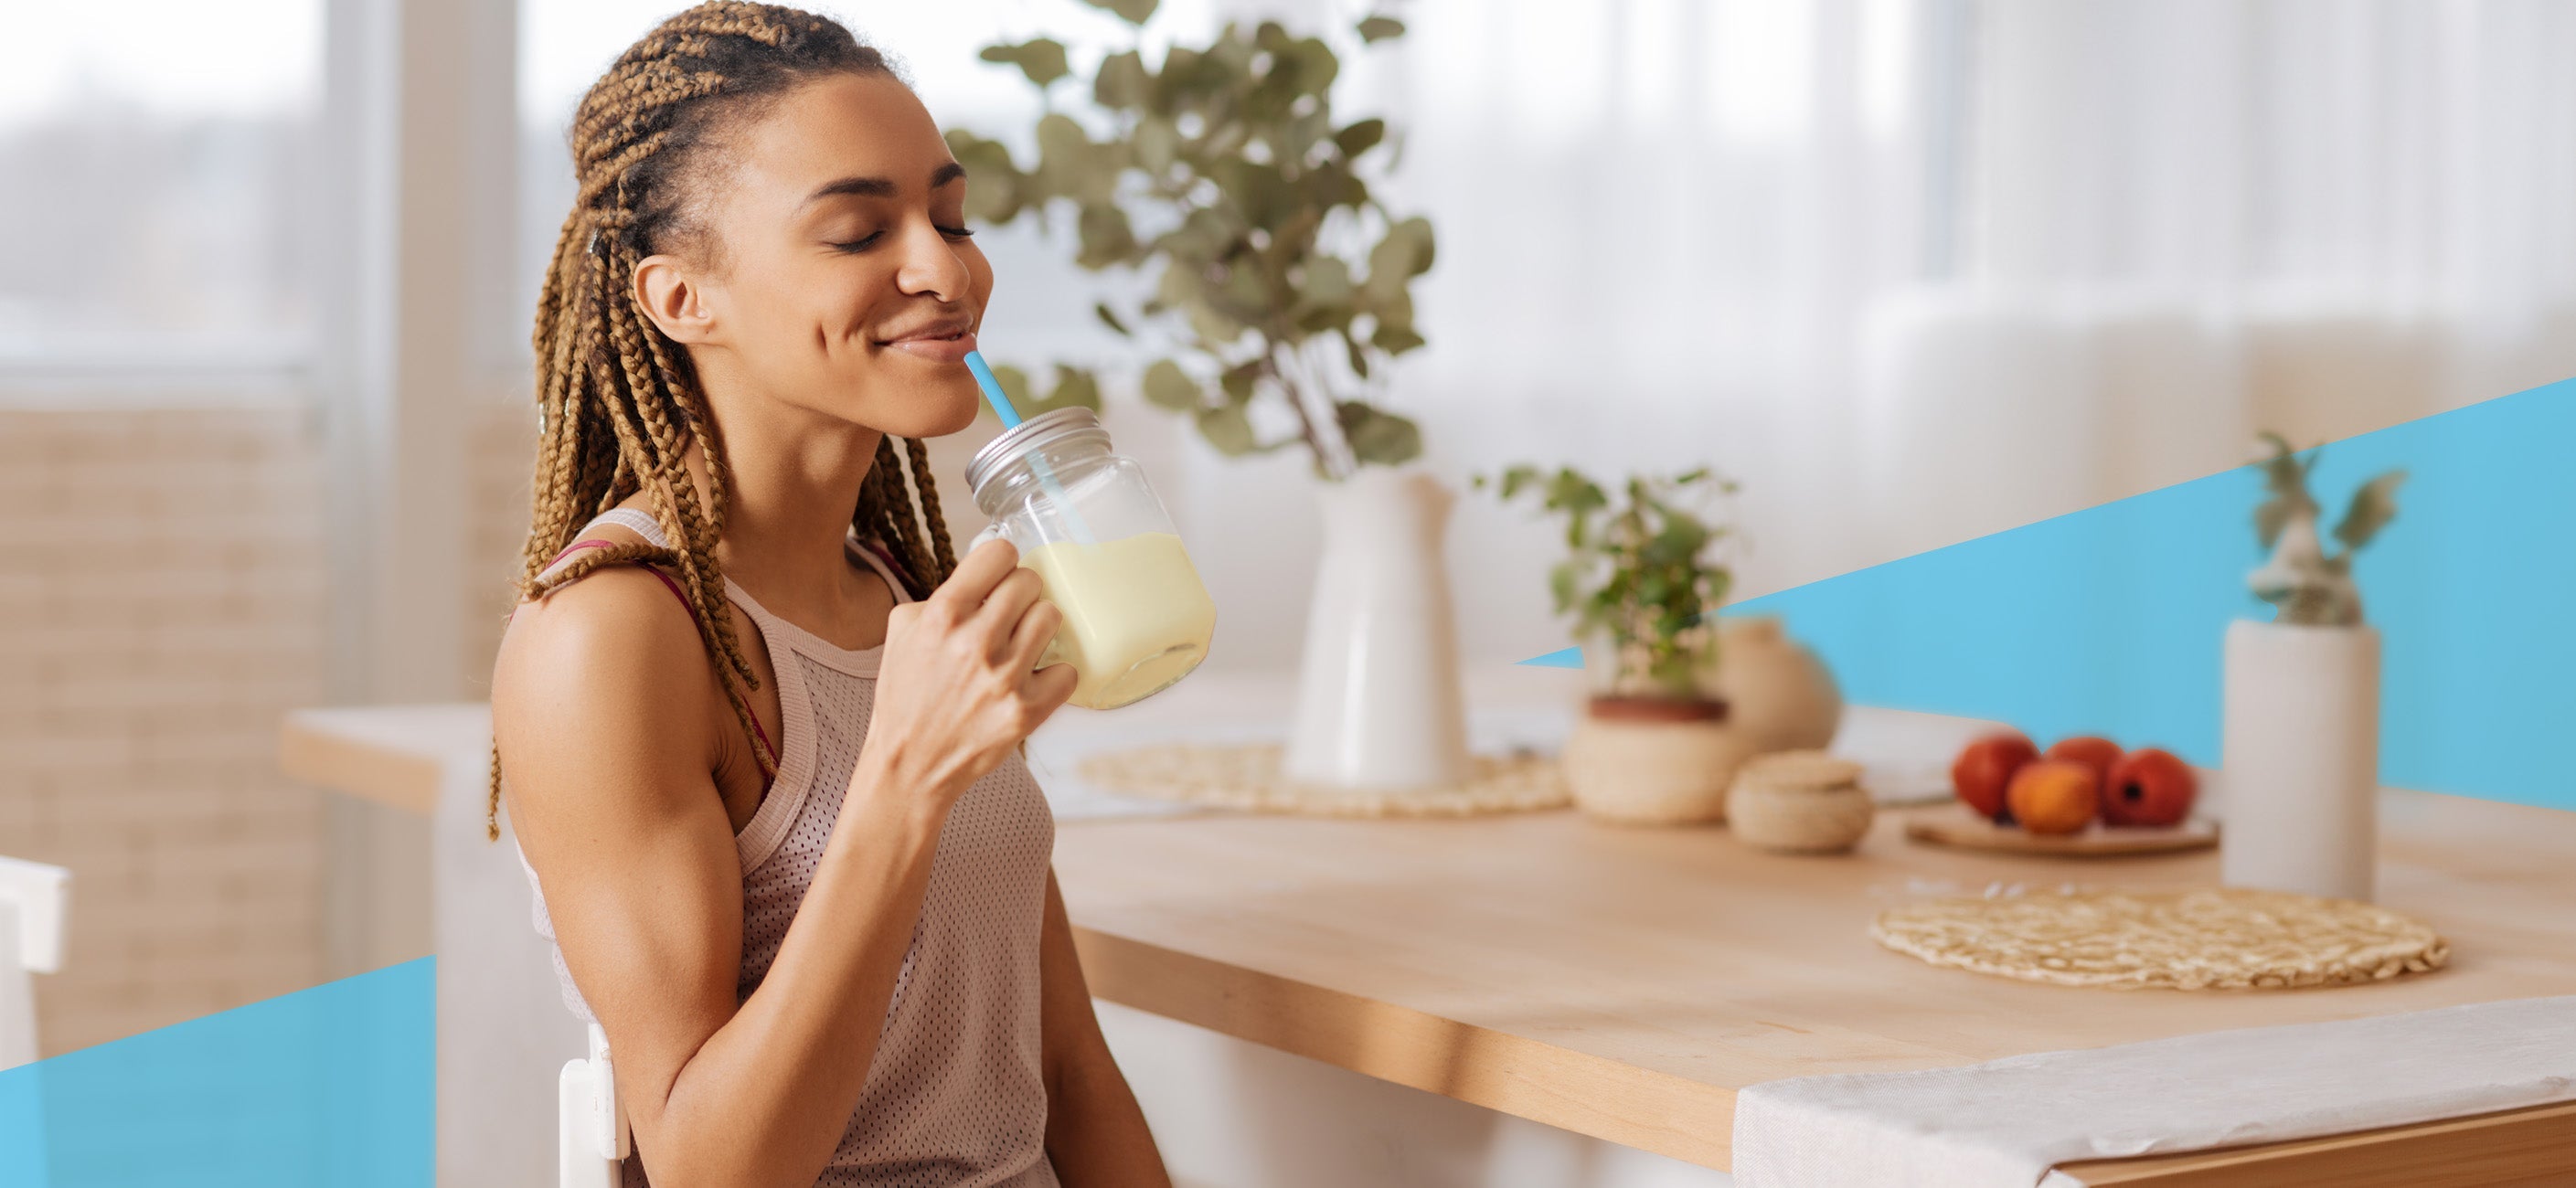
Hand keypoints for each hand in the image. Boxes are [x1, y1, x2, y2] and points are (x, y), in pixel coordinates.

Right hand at [858, 538, 1076, 809]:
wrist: (909, 764)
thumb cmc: (906, 696)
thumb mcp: (903, 630)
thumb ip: (941, 596)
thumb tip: (982, 575)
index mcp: (943, 614)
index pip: (1000, 553)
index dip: (1002, 562)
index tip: (999, 576)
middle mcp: (975, 641)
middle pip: (1030, 582)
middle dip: (1020, 595)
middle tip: (1009, 615)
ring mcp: (1004, 677)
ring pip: (1052, 617)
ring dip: (1038, 629)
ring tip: (1021, 645)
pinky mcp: (1026, 710)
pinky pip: (1068, 670)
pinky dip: (1053, 675)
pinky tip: (1032, 680)